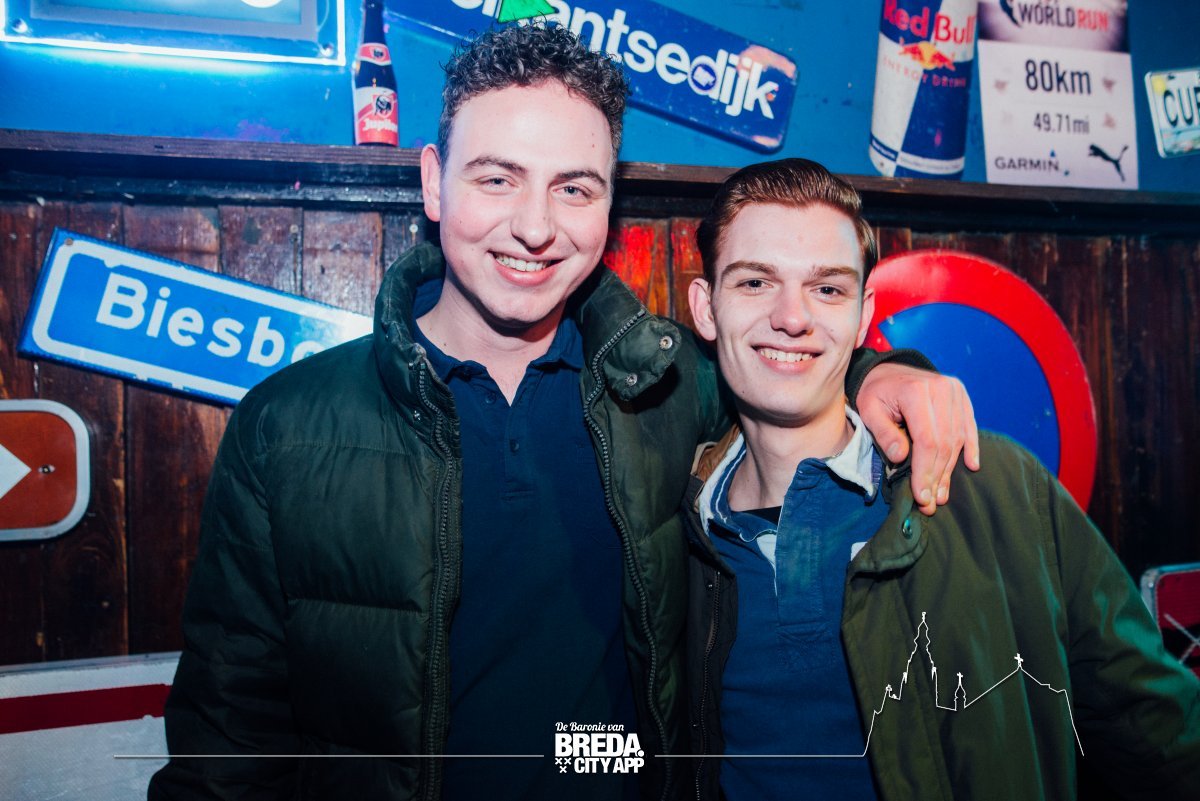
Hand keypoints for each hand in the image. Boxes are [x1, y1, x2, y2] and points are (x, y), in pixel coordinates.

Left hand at [856, 363, 979, 515]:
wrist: (886, 369)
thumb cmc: (874, 393)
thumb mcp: (868, 410)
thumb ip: (883, 433)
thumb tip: (900, 457)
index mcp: (917, 391)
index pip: (927, 441)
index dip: (924, 472)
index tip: (921, 496)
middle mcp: (941, 389)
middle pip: (944, 443)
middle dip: (936, 476)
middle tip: (930, 502)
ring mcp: (955, 391)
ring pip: (957, 438)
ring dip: (950, 469)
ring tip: (941, 494)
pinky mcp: (961, 395)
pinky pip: (969, 426)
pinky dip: (971, 447)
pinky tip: (972, 466)